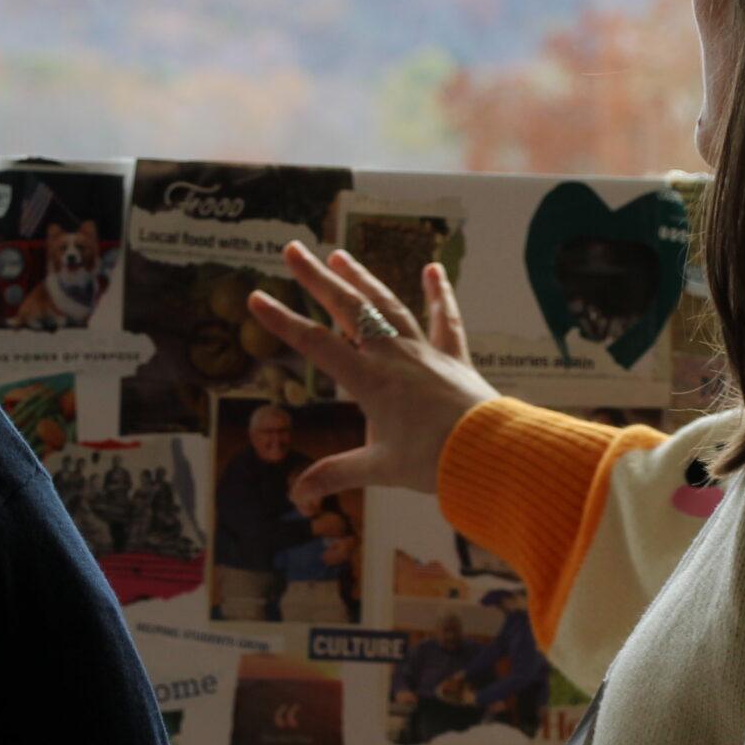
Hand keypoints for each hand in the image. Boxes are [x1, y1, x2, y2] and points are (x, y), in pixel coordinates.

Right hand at [246, 243, 499, 502]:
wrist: (488, 451)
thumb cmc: (433, 461)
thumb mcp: (378, 469)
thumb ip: (336, 474)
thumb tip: (298, 495)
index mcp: (369, 380)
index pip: (315, 343)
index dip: (282, 321)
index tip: (256, 298)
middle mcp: (393, 355)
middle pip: (348, 308)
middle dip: (316, 279)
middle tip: (292, 249)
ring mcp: (424, 351)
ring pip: (387, 305)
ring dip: (362, 278)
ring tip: (339, 254)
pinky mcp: (453, 357)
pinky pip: (445, 320)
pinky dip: (439, 294)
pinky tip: (433, 269)